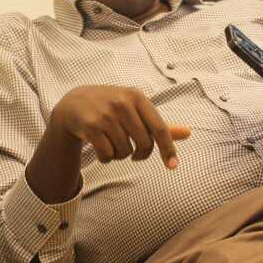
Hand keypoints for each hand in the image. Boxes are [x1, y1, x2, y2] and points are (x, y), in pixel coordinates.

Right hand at [27, 85, 189, 203]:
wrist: (73, 103)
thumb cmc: (111, 107)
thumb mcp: (135, 109)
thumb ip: (159, 123)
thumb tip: (188, 132)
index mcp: (137, 97)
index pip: (159, 127)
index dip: (168, 148)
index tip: (173, 165)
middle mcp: (122, 103)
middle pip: (144, 143)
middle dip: (141, 154)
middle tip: (135, 153)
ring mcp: (105, 115)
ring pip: (125, 151)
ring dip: (121, 155)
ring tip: (113, 145)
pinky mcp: (90, 127)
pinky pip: (107, 155)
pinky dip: (107, 158)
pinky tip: (102, 149)